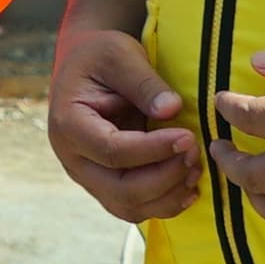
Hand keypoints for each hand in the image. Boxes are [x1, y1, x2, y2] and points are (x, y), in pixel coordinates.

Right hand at [47, 27, 201, 225]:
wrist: (87, 67)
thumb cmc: (101, 57)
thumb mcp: (120, 55)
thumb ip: (144, 83)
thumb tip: (171, 110)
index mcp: (68, 124)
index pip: (112, 151)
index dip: (153, 150)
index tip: (188, 137)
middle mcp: (73, 159)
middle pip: (120, 189)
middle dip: (164, 176)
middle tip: (195, 152)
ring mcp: (88, 177)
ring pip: (128, 206)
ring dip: (167, 195)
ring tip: (195, 168)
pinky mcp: (105, 185)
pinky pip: (133, 208)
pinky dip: (163, 203)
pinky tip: (187, 186)